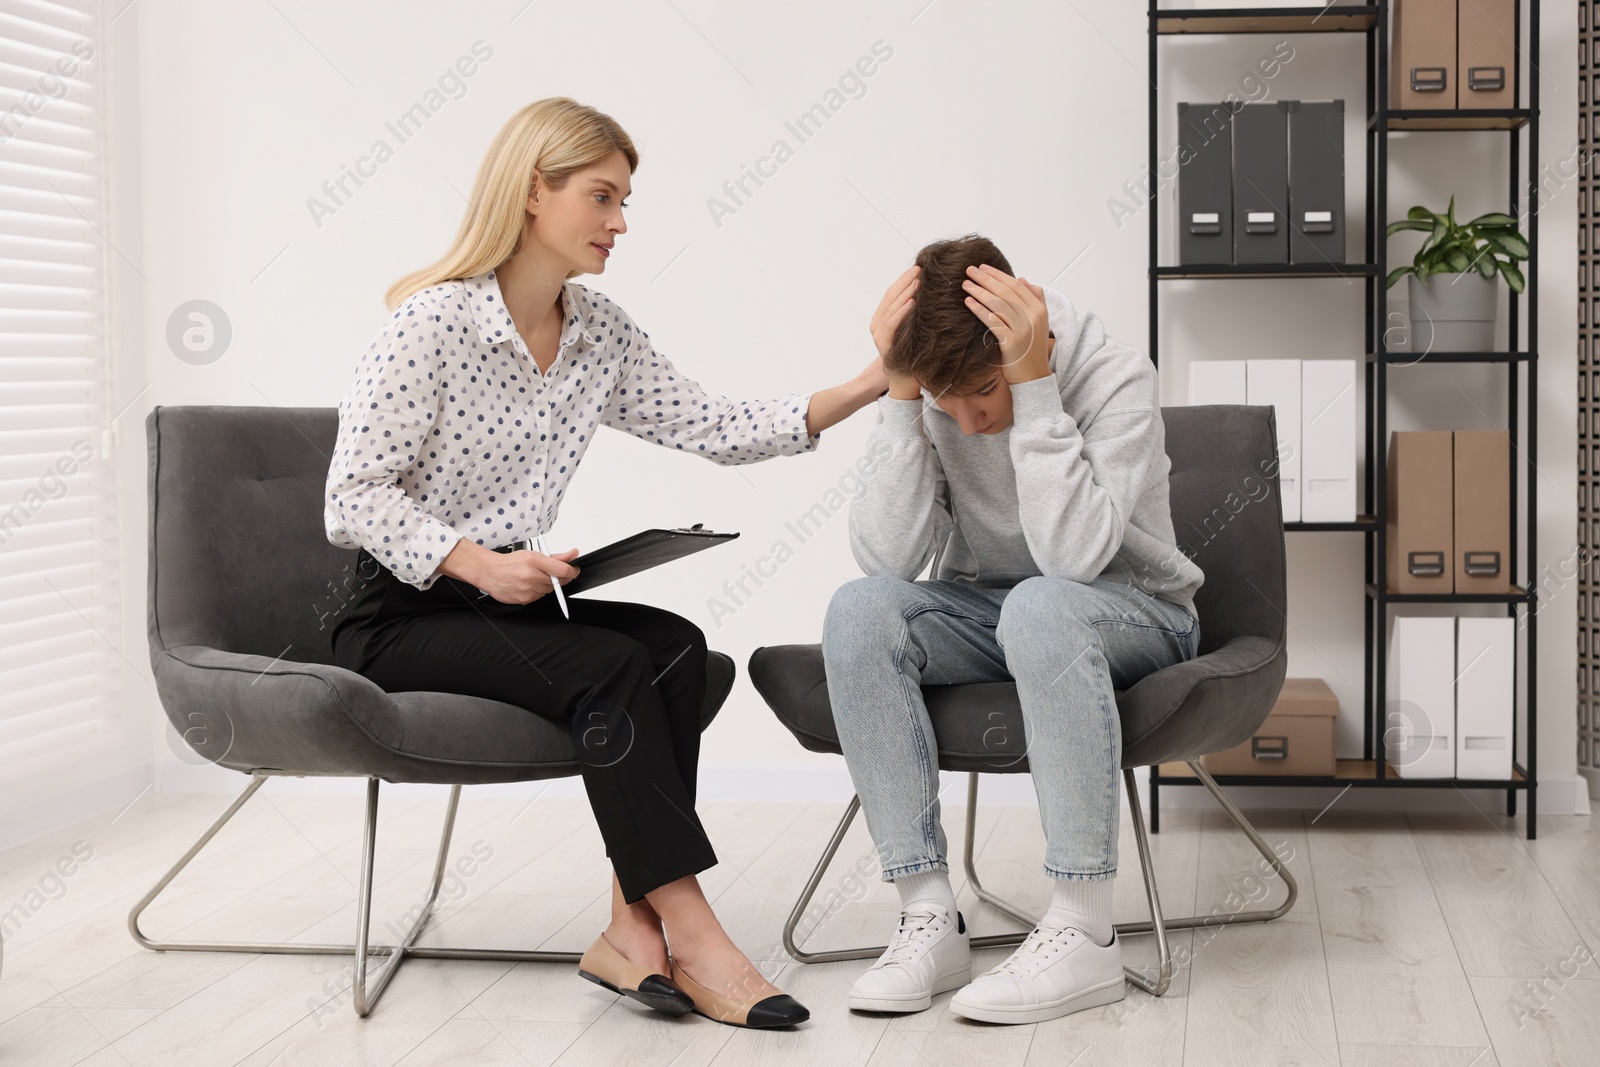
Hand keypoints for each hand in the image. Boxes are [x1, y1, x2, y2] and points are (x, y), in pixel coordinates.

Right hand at [474, 547, 579, 604]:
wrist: (489, 572)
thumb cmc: (511, 562)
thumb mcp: (533, 554)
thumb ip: (556, 557)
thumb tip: (574, 554)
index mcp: (534, 560)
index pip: (562, 570)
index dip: (572, 571)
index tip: (574, 571)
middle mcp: (531, 575)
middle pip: (558, 582)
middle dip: (558, 578)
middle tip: (549, 573)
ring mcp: (527, 589)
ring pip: (549, 590)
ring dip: (546, 585)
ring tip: (533, 578)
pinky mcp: (524, 599)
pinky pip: (539, 597)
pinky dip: (537, 592)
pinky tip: (527, 585)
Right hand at [869, 264, 918, 360]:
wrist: (905, 381)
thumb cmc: (912, 355)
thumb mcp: (912, 329)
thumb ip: (911, 313)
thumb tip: (924, 293)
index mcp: (881, 319)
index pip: (891, 293)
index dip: (903, 279)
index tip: (918, 269)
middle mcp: (876, 325)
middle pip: (889, 297)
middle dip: (905, 281)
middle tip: (919, 269)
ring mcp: (878, 335)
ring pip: (890, 308)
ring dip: (905, 293)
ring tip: (918, 282)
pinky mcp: (884, 344)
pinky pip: (892, 324)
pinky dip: (901, 312)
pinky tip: (912, 302)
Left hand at [962, 265, 1051, 383]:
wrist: (1033, 377)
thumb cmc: (1031, 349)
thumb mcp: (1040, 322)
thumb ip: (1035, 298)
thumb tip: (1022, 278)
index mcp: (1039, 309)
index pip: (1016, 286)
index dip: (998, 275)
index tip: (983, 267)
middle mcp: (1032, 317)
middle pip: (1005, 292)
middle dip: (986, 279)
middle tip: (969, 270)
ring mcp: (1022, 329)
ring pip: (998, 305)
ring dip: (979, 292)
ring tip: (965, 284)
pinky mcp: (1011, 342)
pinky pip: (992, 322)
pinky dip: (979, 310)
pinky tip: (968, 302)